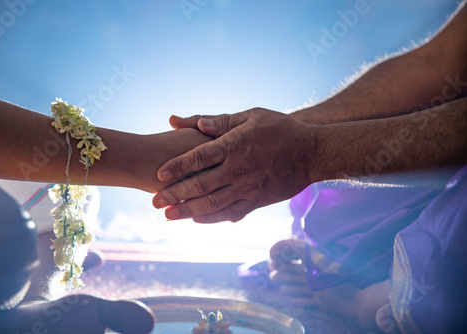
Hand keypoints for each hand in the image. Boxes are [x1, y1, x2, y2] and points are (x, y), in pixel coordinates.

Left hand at [153, 108, 316, 222]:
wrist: (312, 153)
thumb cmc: (281, 129)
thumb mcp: (251, 116)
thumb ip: (220, 120)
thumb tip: (193, 121)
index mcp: (234, 145)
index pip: (198, 157)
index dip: (177, 166)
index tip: (159, 174)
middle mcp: (238, 169)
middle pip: (200, 185)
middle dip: (175, 194)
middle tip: (155, 202)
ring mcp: (248, 188)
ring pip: (213, 204)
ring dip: (188, 211)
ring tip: (169, 217)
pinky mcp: (257, 201)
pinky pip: (231, 213)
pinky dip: (213, 218)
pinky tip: (196, 220)